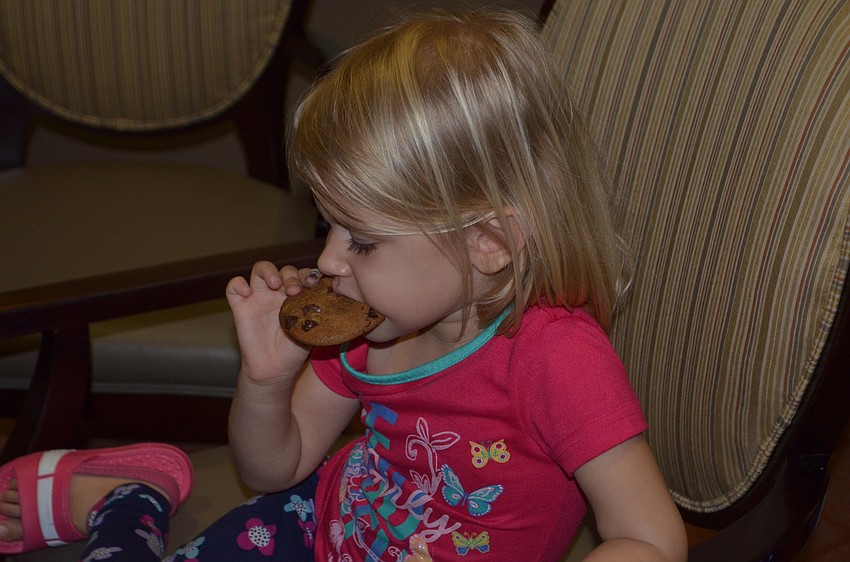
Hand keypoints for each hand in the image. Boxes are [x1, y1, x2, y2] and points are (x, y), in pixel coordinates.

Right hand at [225, 262, 322, 382]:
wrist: (275, 369)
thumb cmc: (294, 350)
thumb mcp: (311, 329)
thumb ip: (317, 312)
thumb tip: (333, 298)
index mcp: (297, 296)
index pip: (303, 275)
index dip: (308, 275)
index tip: (313, 284)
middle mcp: (278, 293)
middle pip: (283, 270)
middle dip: (290, 275)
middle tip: (294, 290)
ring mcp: (258, 297)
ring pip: (259, 269)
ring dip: (268, 271)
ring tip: (274, 283)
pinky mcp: (240, 306)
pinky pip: (233, 287)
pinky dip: (237, 284)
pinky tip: (247, 293)